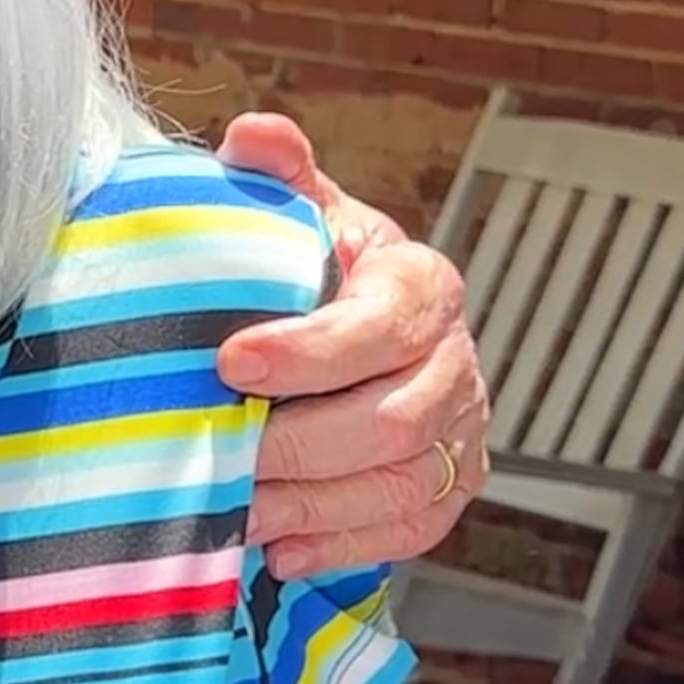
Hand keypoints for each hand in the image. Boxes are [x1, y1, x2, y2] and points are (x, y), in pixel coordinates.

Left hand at [212, 112, 489, 579]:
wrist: (357, 331)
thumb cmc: (316, 273)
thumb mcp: (299, 217)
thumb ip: (277, 177)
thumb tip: (254, 136)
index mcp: (422, 287)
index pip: (381, 325)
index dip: (309, 351)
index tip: (230, 362)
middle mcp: (456, 362)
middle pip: (393, 421)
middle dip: (298, 445)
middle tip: (221, 453)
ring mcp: (463, 430)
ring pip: (401, 483)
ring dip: (313, 504)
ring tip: (238, 508)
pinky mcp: (452, 487)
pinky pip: (411, 528)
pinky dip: (344, 544)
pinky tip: (282, 548)